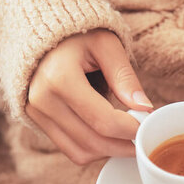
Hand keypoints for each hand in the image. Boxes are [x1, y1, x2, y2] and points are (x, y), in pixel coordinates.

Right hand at [26, 29, 152, 164]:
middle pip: (93, 141)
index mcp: (59, 77)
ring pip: (81, 152)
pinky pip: (70, 150)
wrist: (42, 30)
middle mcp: (42, 99)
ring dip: (109, 151)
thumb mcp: (106, 45)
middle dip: (123, 146)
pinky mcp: (36, 121)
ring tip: (127, 138)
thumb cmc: (79, 34)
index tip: (148, 127)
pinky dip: (93, 150)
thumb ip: (124, 76)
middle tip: (144, 138)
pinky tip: (109, 136)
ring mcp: (35, 113)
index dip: (131, 130)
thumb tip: (145, 107)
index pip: (103, 120)